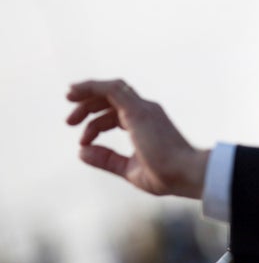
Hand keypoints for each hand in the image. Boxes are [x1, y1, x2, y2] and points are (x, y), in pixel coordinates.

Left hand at [66, 79, 208, 197]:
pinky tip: (75, 91)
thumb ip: (106, 159)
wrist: (185, 173)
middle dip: (88, 106)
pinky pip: (112, 89)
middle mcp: (147, 111)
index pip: (116, 114)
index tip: (83, 142)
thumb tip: (81, 151)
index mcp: (147, 124)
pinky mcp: (139, 110)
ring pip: (111, 90)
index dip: (96, 125)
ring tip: (69, 104)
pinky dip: (91, 86)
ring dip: (86, 94)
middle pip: (112, 98)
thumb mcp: (128, 168)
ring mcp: (144, 109)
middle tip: (69, 122)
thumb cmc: (166, 175)